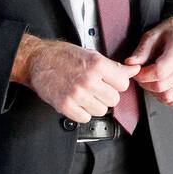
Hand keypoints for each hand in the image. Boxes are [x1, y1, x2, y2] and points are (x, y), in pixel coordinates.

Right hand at [13, 34, 139, 122]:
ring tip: (85, 95)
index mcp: (97, 65)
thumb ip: (114, 66)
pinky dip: (82, 113)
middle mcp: (89, 80)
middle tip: (96, 89)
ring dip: (95, 105)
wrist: (38, 60)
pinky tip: (77, 102)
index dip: (117, 84)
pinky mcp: (65, 105)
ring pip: (101, 110)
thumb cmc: (64, 56)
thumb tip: (134, 70)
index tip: (110, 82)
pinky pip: (85, 118)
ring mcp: (77, 94)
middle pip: (114, 99)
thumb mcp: (92, 55)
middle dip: (106, 95)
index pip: (123, 84)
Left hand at [124, 17, 172, 107]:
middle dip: (145, 84)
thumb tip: (130, 63)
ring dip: (154, 92)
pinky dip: (164, 98)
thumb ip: (142, 50)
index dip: (143, 75)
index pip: (159, 72)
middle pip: (162, 86)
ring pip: (168, 97)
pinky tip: (160, 86)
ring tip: (151, 80)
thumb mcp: (153, 34)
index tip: (136, 71)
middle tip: (141, 75)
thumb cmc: (172, 33)